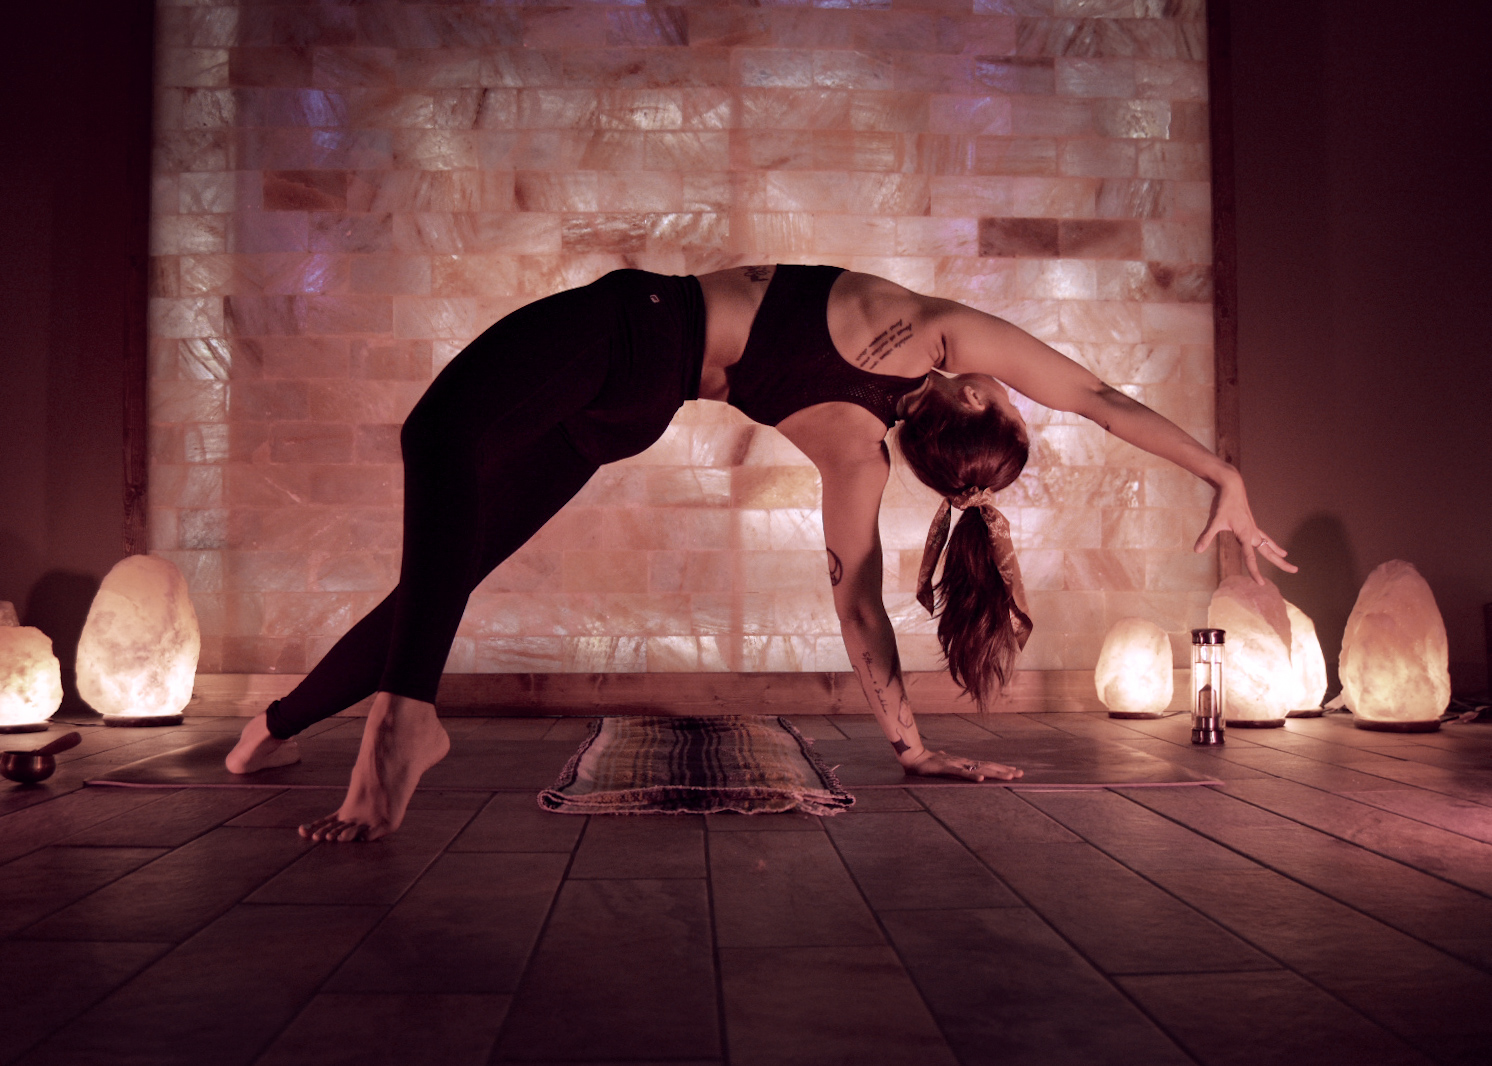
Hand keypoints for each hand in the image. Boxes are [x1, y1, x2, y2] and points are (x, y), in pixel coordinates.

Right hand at [903, 748, 1022, 781]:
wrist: (914, 757)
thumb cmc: (928, 761)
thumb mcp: (941, 762)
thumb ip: (944, 758)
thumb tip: (943, 754)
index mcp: (964, 763)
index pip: (986, 765)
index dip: (1001, 768)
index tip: (1015, 771)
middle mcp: (964, 763)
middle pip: (988, 766)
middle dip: (1005, 771)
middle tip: (1021, 774)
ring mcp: (957, 765)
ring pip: (980, 769)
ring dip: (995, 773)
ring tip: (1009, 777)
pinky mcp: (948, 769)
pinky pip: (962, 774)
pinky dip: (972, 776)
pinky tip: (981, 779)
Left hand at [1194, 472, 1298, 583]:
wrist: (1232, 487)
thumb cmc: (1223, 504)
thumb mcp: (1214, 521)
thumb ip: (1207, 536)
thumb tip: (1196, 551)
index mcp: (1245, 534)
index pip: (1250, 558)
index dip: (1255, 571)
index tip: (1260, 583)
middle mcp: (1253, 533)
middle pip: (1269, 552)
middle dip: (1281, 563)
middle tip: (1295, 571)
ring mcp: (1254, 529)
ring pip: (1269, 546)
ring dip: (1279, 555)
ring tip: (1290, 564)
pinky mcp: (1252, 526)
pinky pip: (1265, 538)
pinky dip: (1273, 545)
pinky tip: (1280, 550)